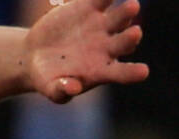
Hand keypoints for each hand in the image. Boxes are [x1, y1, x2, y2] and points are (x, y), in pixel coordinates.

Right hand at [24, 0, 149, 103]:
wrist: (35, 54)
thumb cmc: (46, 77)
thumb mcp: (49, 88)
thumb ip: (61, 91)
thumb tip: (73, 88)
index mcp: (102, 70)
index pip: (122, 73)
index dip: (133, 72)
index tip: (143, 72)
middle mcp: (108, 47)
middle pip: (125, 42)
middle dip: (130, 38)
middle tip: (135, 33)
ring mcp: (102, 26)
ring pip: (121, 17)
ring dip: (127, 12)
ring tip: (133, 6)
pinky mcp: (89, 8)